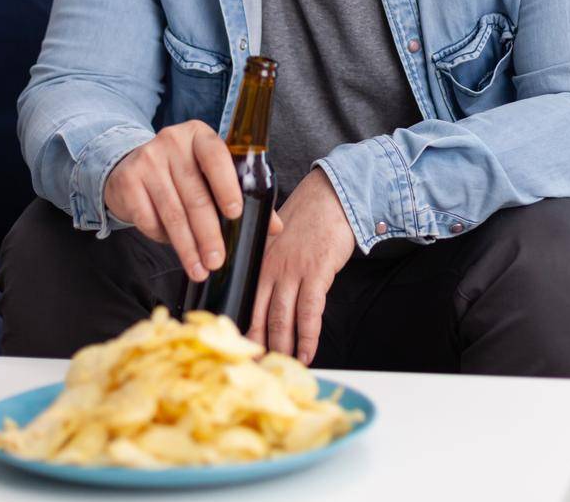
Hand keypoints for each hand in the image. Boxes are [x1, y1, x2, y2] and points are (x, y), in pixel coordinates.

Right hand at [104, 121, 282, 282]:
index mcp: (199, 135)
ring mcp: (147, 159)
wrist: (129, 165)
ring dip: (188, 246)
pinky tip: (175, 249)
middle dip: (208, 233)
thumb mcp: (209, 173)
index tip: (235, 213)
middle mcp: (172, 141)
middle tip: (217, 260)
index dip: (226, 185)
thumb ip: (240, 194)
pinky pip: (149, 219)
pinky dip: (163, 239)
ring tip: (200, 269)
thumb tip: (273, 226)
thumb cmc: (181, 173)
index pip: (216, 156)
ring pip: (172, 212)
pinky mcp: (128, 181)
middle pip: (195, 194)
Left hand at [248, 167, 355, 364]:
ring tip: (282, 369)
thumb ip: (269, 265)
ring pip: (282, 319)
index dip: (240, 331)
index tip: (238, 353)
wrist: (331, 199)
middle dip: (257, 348)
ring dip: (282, 348)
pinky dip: (308, 338)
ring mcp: (293, 272)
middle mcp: (271, 269)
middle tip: (256, 371)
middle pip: (259, 317)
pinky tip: (307, 354)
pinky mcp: (317, 274)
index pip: (244, 303)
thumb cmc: (307, 221)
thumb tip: (264, 296)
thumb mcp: (277, 240)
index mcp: (258, 262)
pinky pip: (310, 313)